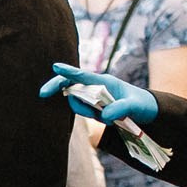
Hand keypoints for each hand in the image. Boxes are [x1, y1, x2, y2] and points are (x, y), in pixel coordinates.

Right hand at [40, 62, 156, 124]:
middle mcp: (95, 86)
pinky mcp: (93, 105)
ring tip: (109, 119)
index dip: (68, 71)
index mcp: (104, 81)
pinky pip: (82, 109)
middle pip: (70, 85)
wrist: (144, 110)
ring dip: (85, 111)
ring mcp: (93, 96)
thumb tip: (103, 116)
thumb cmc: (141, 103)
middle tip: (42, 93)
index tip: (55, 66)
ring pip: (76, 101)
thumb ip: (120, 109)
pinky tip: (108, 120)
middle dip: (57, 87)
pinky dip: (89, 115)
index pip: (83, 75)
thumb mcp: (134, 106)